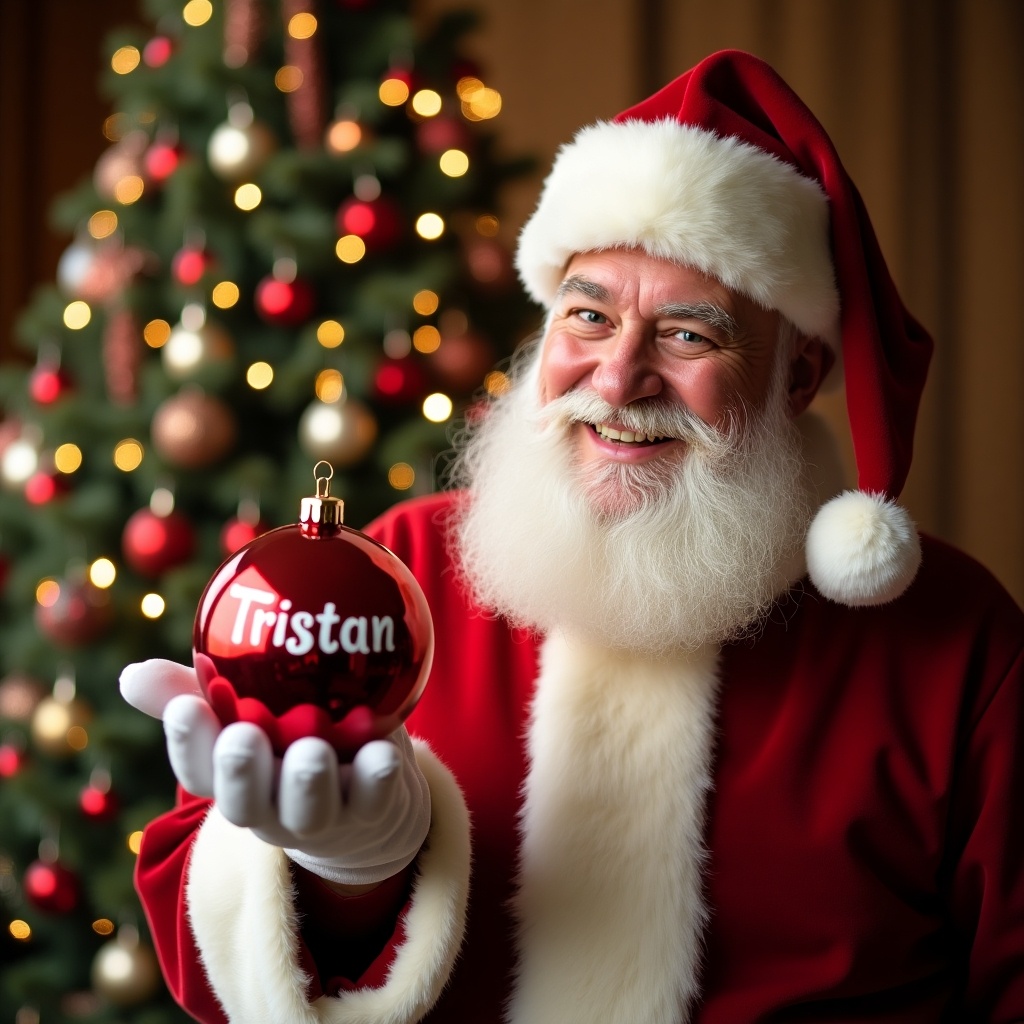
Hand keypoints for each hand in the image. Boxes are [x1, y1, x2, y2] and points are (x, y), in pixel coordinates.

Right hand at [119, 659, 429, 885]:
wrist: (369, 799)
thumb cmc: (293, 738)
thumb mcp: (247, 712)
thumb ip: (196, 689)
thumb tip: (130, 674)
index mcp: (234, 781)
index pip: (199, 770)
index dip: (187, 743)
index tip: (187, 706)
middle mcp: (271, 807)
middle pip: (246, 804)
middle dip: (241, 773)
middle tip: (243, 737)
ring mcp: (322, 817)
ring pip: (310, 811)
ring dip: (308, 782)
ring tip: (312, 750)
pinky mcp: (372, 814)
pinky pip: (375, 800)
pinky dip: (378, 779)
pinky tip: (382, 753)